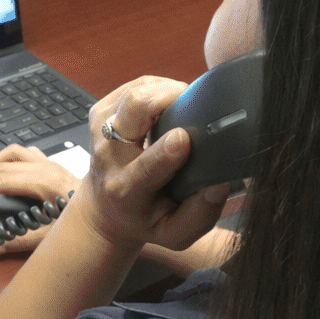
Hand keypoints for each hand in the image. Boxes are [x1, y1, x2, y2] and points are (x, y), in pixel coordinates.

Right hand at [0, 145, 80, 255]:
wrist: (117, 215)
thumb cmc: (91, 227)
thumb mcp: (52, 238)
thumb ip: (19, 242)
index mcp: (44, 182)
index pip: (1, 179)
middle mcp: (47, 168)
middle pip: (3, 166)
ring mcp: (52, 164)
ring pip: (15, 152)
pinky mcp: (56, 165)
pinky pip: (28, 153)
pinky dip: (12, 159)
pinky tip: (9, 171)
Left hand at [79, 75, 229, 250]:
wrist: (104, 207)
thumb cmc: (145, 218)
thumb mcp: (175, 233)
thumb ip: (200, 215)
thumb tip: (219, 185)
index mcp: (126, 189)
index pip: (145, 166)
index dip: (165, 150)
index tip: (184, 138)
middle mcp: (108, 155)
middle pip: (134, 108)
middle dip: (168, 98)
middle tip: (196, 104)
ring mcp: (100, 129)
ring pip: (135, 90)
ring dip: (166, 90)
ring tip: (187, 104)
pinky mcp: (100, 111)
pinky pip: (133, 85)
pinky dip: (156, 87)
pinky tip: (170, 101)